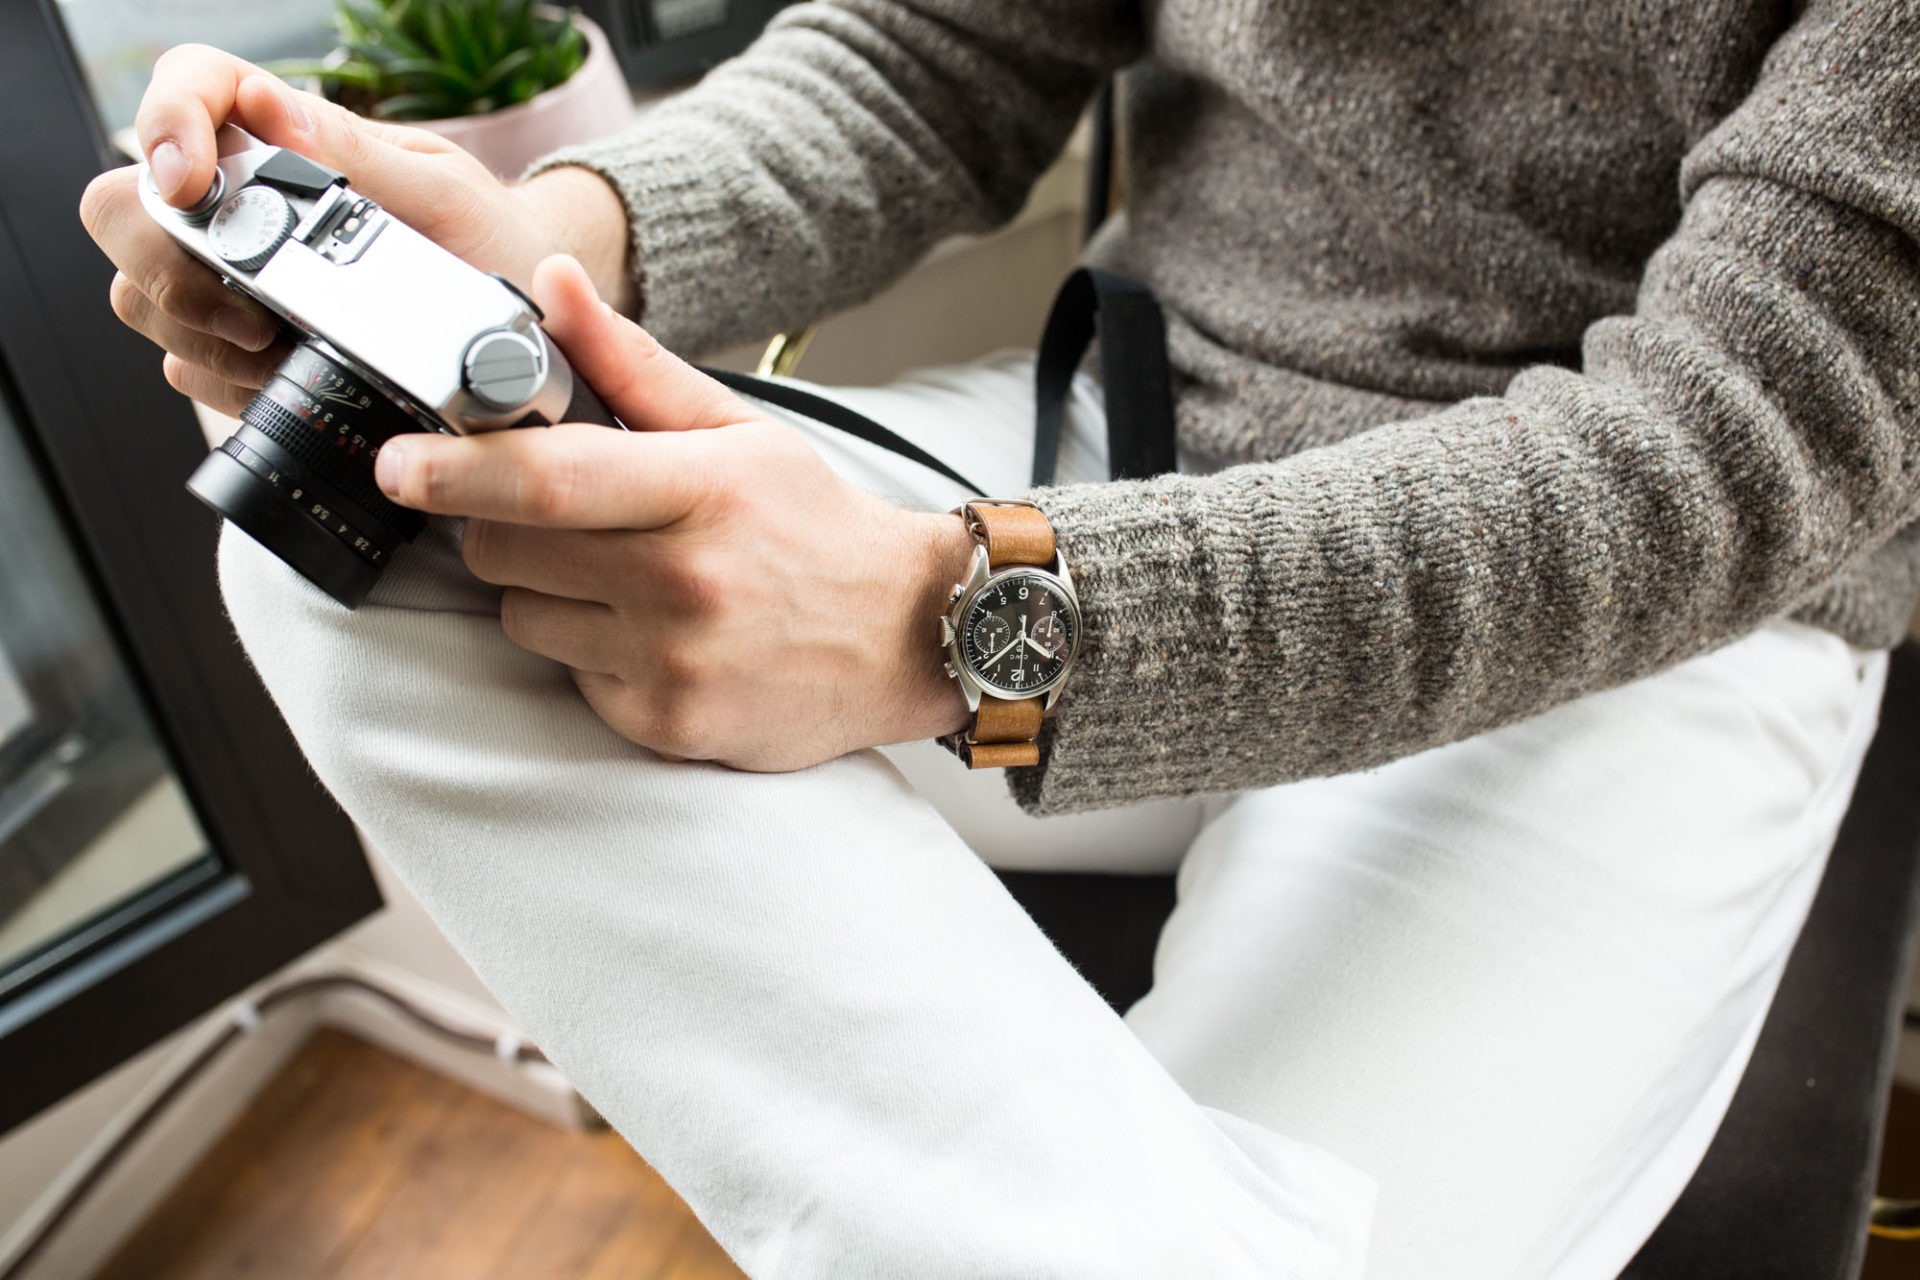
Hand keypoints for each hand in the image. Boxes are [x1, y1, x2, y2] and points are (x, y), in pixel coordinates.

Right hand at [78, 43, 630, 415]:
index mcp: (289, 142)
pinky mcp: (242, 349)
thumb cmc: (493, 244)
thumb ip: (360, 155)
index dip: (166, 123)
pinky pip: (187, 366)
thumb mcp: (446, 195)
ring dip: (197, 333)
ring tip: (280, 352)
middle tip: (249, 314)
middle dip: (167, 263)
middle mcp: (245, 205)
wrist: (531, 327)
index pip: (189, 89)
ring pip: (140, 295)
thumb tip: (274, 109)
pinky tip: (286, 384)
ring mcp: (232, 280)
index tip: (191, 181)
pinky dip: (226, 382)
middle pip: (127, 207)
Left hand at [376, 256, 975, 769]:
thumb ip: (632, 366)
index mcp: (703, 489)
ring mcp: (673, 661)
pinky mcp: (664, 724)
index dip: (456, 466)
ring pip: (522, 619)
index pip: (549, 477)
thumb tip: (551, 286)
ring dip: (545, 595)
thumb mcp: (739, 432)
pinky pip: (567, 678)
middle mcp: (685, 581)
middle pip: (507, 550)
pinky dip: (589, 655)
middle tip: (559, 518)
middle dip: (502, 525)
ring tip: (625, 582)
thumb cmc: (816, 529)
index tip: (398, 461)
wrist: (909, 637)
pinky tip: (655, 637)